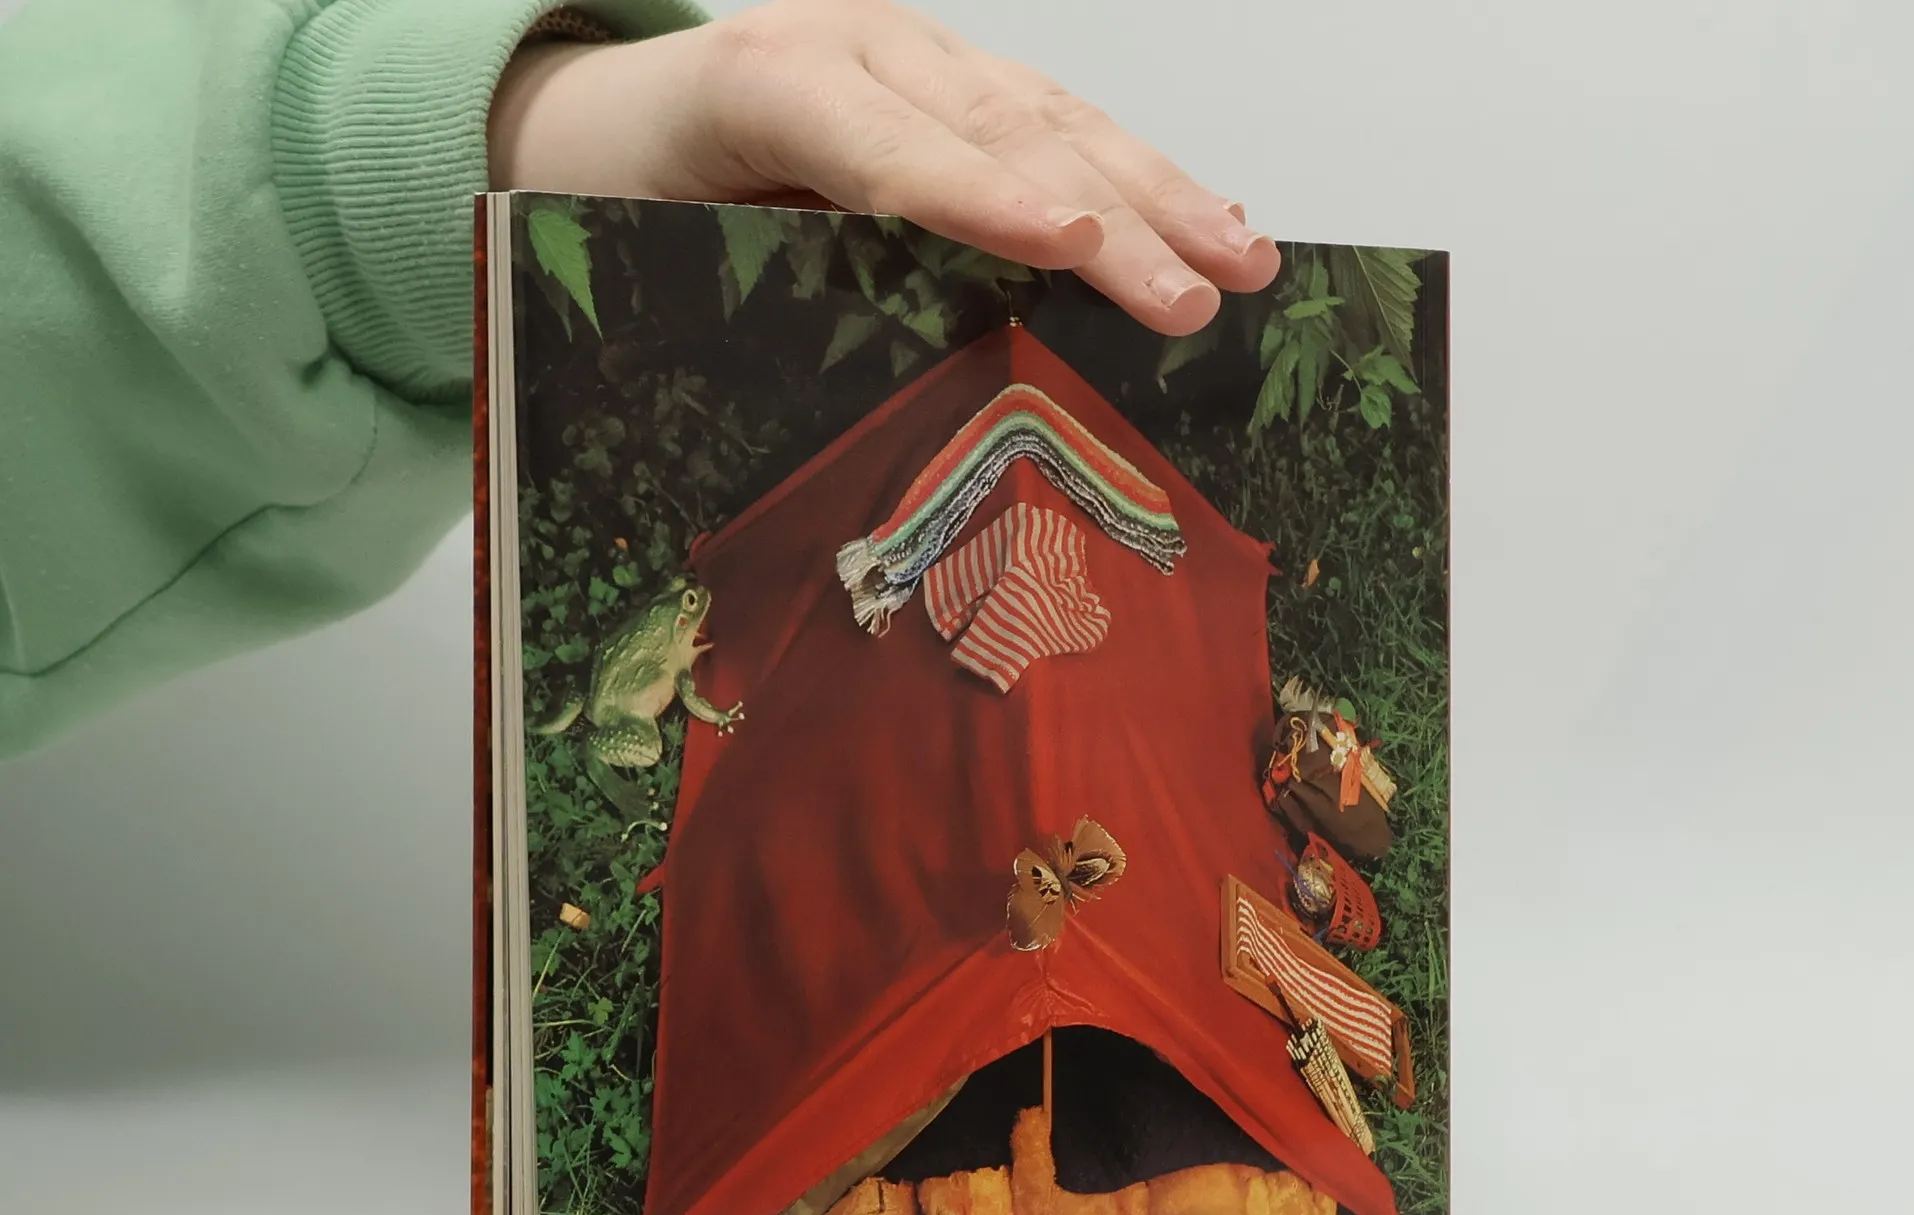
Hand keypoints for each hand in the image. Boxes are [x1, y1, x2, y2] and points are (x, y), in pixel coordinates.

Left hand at [488, 0, 1279, 333]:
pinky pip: (1054, 121)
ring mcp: (913, 57)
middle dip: (1112, 212)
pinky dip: (1136, 174)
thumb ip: (757, 296)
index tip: (1070, 240)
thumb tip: (858, 412)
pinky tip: (1203, 214)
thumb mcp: (659, 251)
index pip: (888, 146)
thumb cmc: (636, 201)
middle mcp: (855, 49)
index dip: (982, 195)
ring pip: (1051, 115)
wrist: (618, 120)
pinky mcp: (952, 82)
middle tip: (1191, 293)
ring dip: (1159, 191)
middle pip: (999, 129)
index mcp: (768, 84)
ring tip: (1240, 257)